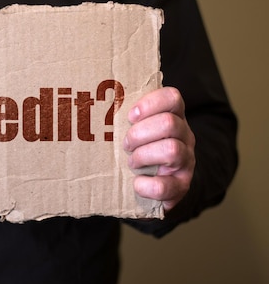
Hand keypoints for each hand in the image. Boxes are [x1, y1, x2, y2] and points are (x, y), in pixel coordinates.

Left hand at [123, 87, 195, 211]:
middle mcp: (185, 136)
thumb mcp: (138, 129)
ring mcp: (187, 161)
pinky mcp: (182, 186)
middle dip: (139, 134)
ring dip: (143, 155)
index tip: (130, 116)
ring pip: (171, 150)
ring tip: (132, 162)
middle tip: (126, 144)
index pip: (172, 97)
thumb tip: (96, 103)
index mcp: (174, 117)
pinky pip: (164, 185)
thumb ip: (128, 117)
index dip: (150, 104)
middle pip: (169, 123)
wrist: (156, 185)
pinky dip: (145, 185)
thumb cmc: (141, 149)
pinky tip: (137, 183)